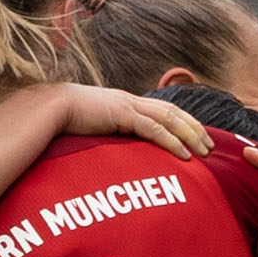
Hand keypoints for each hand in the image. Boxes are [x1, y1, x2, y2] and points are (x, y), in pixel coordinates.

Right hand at [59, 84, 211, 157]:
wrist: (47, 107)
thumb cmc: (62, 121)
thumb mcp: (88, 127)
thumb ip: (102, 134)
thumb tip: (108, 153)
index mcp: (124, 102)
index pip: (161, 109)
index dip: (182, 122)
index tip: (196, 137)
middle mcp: (130, 101)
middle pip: (173, 111)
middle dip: (194, 128)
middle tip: (210, 146)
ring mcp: (127, 106)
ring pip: (169, 118)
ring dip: (190, 135)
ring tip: (204, 152)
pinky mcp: (122, 115)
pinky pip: (154, 129)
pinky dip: (172, 142)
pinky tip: (184, 155)